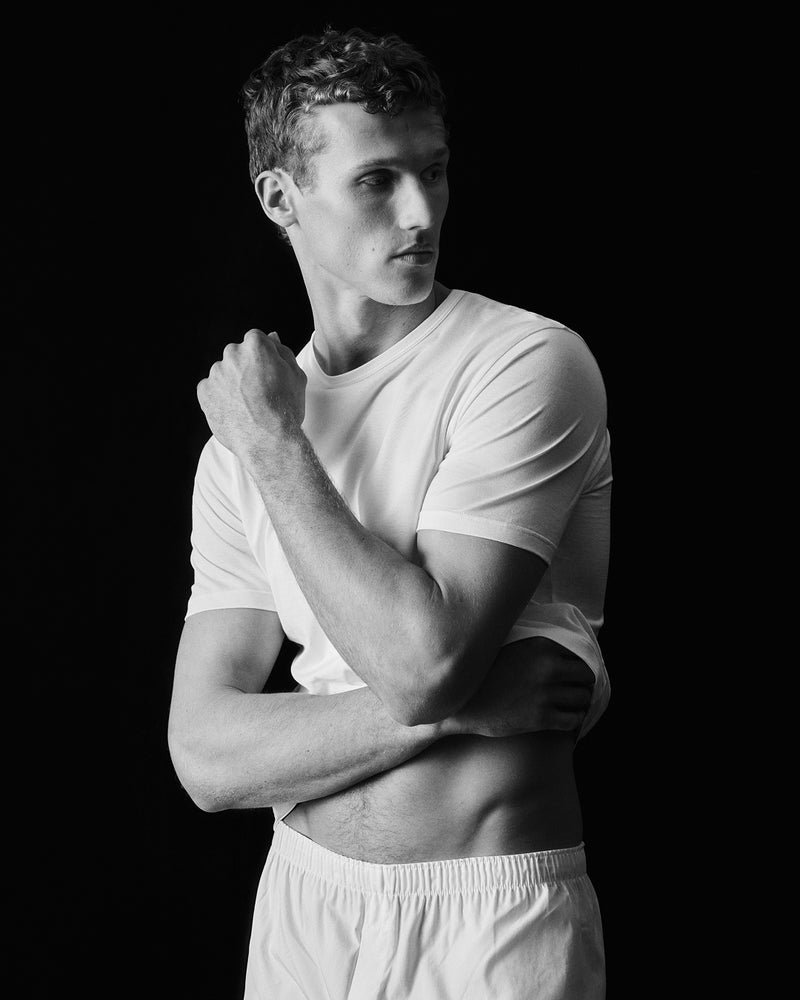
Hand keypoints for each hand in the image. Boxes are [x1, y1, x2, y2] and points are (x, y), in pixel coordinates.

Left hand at [197, 329, 306, 458]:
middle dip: (245, 369)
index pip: (256, 340)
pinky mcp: (204, 391)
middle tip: (259, 391)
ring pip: (223, 373)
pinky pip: (211, 389)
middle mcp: (232, 354)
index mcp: (255, 346)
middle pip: (237, 355)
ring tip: (247, 405)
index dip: (264, 357)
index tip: (268, 373)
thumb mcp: (296, 376)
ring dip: (232, 383)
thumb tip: (272, 338)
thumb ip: (282, 352)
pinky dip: (219, 397)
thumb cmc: (285, 410)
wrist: (268, 441)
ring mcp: (216, 373)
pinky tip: (235, 410)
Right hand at [446, 637, 594, 737]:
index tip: (574, 673)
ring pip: (584, 699)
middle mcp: (548, 668)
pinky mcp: (542, 718)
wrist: (463, 704)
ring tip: (570, 704)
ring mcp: (546, 694)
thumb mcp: (510, 645)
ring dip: (579, 703)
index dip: (579, 665)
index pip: (581, 655)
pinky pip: (574, 720)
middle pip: (587, 677)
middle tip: (573, 689)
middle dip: (582, 684)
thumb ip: (535, 641)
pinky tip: (564, 718)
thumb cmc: (486, 673)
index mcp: (542, 645)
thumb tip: (557, 636)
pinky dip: (573, 721)